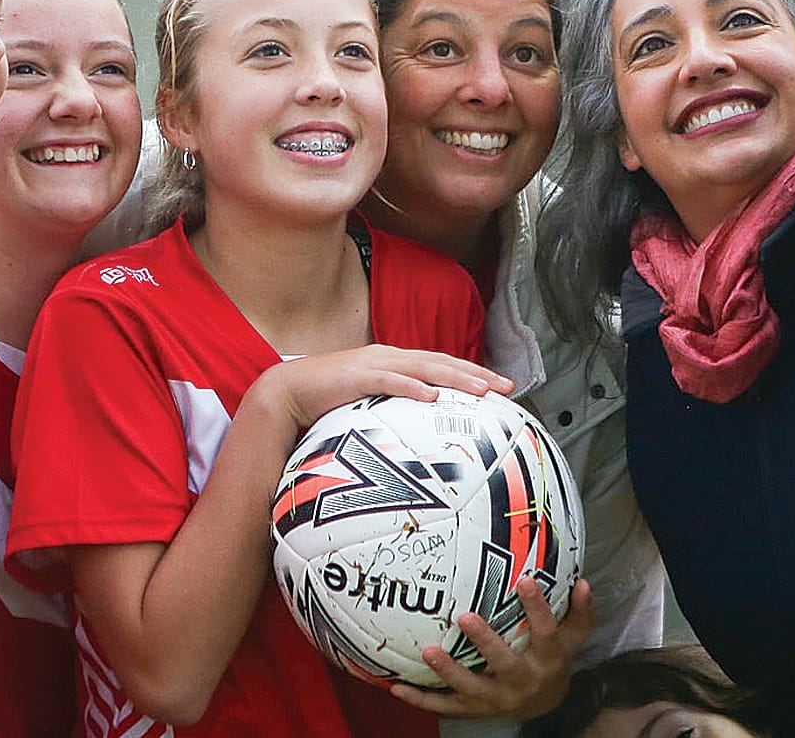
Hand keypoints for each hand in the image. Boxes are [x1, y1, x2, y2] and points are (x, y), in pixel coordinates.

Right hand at [253, 346, 511, 432]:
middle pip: (442, 362)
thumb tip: (419, 437)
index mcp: (394, 362)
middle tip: (507, 386)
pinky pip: (390, 380)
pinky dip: (412, 386)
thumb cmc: (326, 403)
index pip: (441, 364)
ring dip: (455, 377)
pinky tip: (432, 395)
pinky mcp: (358, 376)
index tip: (501, 386)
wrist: (286, 393)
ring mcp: (374, 364)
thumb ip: (392, 412)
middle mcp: (390, 357)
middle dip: (476, 373)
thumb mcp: (368, 406)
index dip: (472, 373)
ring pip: (424, 367)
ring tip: (481, 390)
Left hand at [391, 577, 593, 718]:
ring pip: (471, 689)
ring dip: (449, 672)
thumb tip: (583, 581)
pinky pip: (444, 706)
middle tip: (465, 617)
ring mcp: (496, 699)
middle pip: (505, 664)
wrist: (544, 706)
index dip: (537, 609)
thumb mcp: (572, 637)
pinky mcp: (473, 710)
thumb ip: (579, 611)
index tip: (525, 580)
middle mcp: (523, 682)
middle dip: (486, 642)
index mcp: (548, 660)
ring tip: (429, 651)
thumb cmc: (552, 659)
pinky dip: (419, 699)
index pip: (546, 633)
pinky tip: (396, 685)